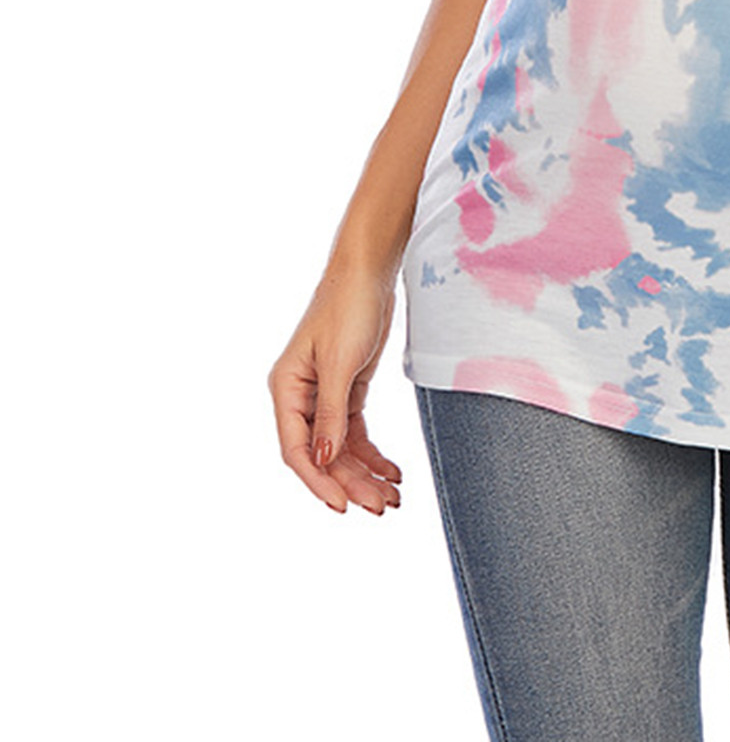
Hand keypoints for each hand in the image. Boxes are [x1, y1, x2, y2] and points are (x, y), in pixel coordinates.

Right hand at [268, 265, 403, 515]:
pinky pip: (355, 431)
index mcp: (286, 390)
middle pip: (323, 454)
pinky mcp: (347, 388)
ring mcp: (324, 395)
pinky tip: (392, 471)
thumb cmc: (348, 308)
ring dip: (365, 473)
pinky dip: (372, 452)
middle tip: (381, 508)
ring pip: (340, 447)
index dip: (319, 482)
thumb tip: (324, 460)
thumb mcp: (341, 362)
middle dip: (351, 483)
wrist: (369, 272)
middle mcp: (300, 397)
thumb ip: (331, 412)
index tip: (344, 506)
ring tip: (392, 498)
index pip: (297, 450)